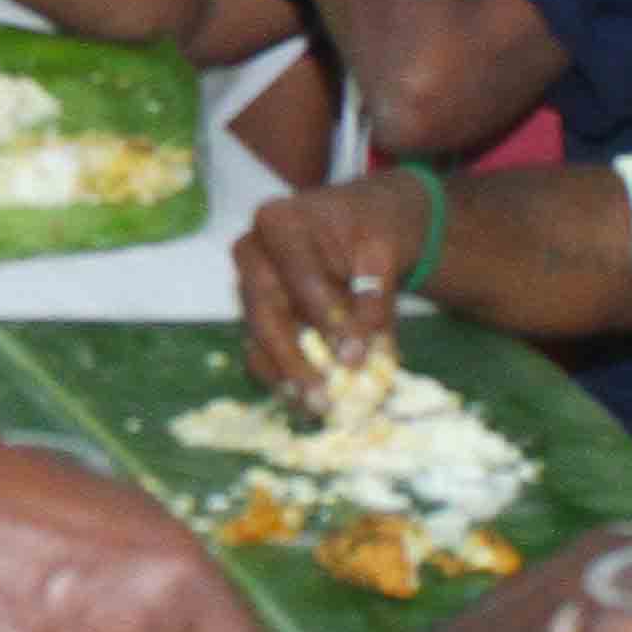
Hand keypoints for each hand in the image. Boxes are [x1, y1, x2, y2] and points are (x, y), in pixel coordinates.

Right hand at [233, 167, 446, 395]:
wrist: (357, 226)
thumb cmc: (367, 230)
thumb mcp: (382, 249)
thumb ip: (374, 290)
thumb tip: (364, 342)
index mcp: (280, 223)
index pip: (301, 275)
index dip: (327, 317)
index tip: (353, 356)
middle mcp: (252, 255)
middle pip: (265, 311)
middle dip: (293, 359)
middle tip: (322, 395)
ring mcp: (248, 287)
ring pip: (258, 338)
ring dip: (285, 377)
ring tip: (316, 408)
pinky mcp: (256, 316)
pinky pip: (260, 351)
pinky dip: (283, 378)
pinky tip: (307, 402)